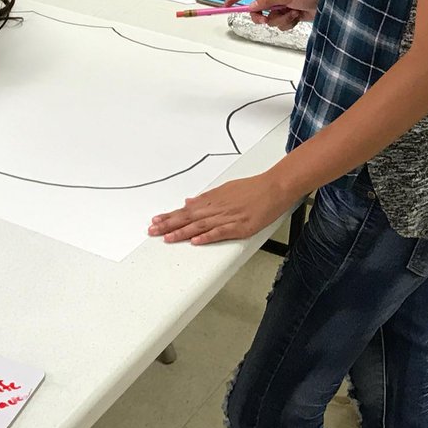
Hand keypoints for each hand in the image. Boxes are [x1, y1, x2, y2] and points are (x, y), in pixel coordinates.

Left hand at [148, 173, 297, 244]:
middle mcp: (216, 208)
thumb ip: (206, 198)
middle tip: (152, 230)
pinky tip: (195, 241)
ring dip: (181, 232)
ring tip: (167, 237)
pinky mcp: (240, 226)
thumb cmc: (252, 188)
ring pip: (200, 226)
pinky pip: (221, 232)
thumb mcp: (224, 189)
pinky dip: (207, 237)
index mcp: (212, 199)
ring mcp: (228, 217)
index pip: (185, 210)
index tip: (155, 220)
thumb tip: (189, 201)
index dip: (169, 216)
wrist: (274, 187)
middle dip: (168, 225)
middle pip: (188, 218)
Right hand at [225, 0, 322, 30]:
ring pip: (270, 19)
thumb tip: (252, 6)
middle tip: (264, 20)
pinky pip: (281, 25)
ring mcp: (282, 8)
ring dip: (281, 19)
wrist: (327, 3)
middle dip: (260, 16)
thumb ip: (268, 0)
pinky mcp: (289, 17)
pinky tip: (297, 17)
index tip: (227, 5)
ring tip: (293, 13)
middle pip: (257, 9)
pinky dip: (288, 23)